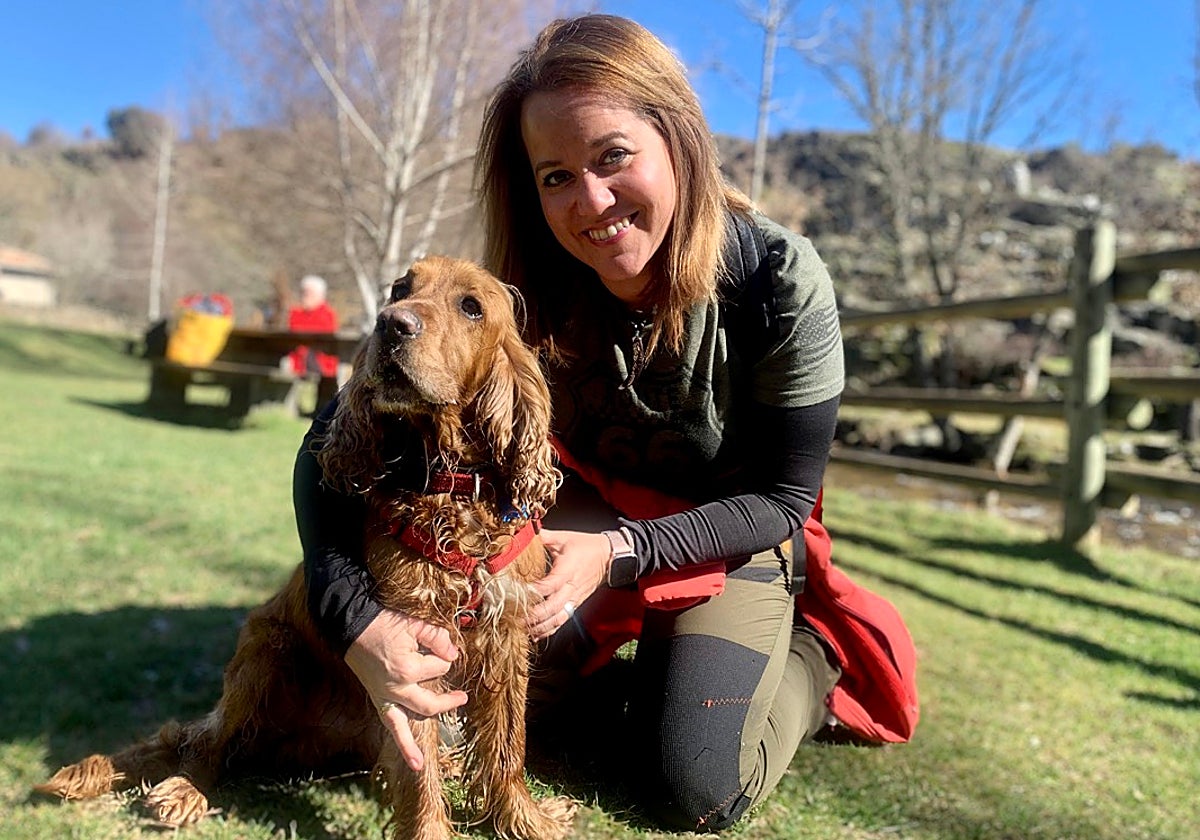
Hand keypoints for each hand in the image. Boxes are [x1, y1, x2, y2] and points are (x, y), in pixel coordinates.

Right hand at [343, 608, 466, 771]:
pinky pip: (390, 725)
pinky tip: (412, 761)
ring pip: (404, 726)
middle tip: (463, 697)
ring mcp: (385, 698)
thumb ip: (436, 637)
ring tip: (421, 765)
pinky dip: (401, 743)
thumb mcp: (413, 624)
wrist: (352, 629)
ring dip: (412, 746)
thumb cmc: (383, 624)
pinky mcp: (378, 700)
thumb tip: (454, 654)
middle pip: (431, 702)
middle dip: (448, 701)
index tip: (438, 645)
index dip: (443, 655)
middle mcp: (396, 689)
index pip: (440, 668)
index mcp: (407, 670)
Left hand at [527, 528, 610, 640]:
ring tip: (523, 629)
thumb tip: (524, 532)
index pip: (550, 584)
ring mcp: (574, 598)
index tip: (518, 594)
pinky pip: (562, 620)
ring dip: (540, 626)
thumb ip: (543, 536)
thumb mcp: (564, 537)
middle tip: (515, 618)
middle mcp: (571, 587)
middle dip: (534, 615)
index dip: (535, 592)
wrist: (609, 557)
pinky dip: (549, 630)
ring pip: (558, 618)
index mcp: (568, 569)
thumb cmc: (586, 546)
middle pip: (553, 607)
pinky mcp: (576, 604)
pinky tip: (536, 635)